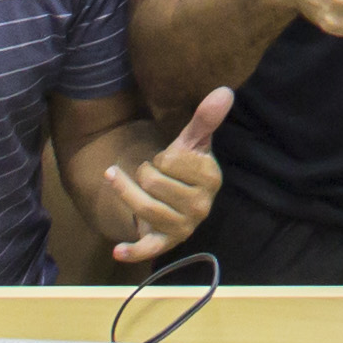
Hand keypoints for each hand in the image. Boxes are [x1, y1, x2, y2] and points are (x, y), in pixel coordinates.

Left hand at [104, 87, 228, 265]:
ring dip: (127, 191)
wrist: (175, 198)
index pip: (170, 160)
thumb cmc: (184, 167)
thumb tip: (225, 91)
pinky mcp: (166, 243)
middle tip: (152, 174)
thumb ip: (205, 118)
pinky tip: (117, 250)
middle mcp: (202, 207)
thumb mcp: (192, 142)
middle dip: (145, 172)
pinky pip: (148, 248)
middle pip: (153, 182)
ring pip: (144, 207)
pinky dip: (133, 250)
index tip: (168, 160)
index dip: (162, 156)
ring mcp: (184, 227)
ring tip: (125, 183)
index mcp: (212, 179)